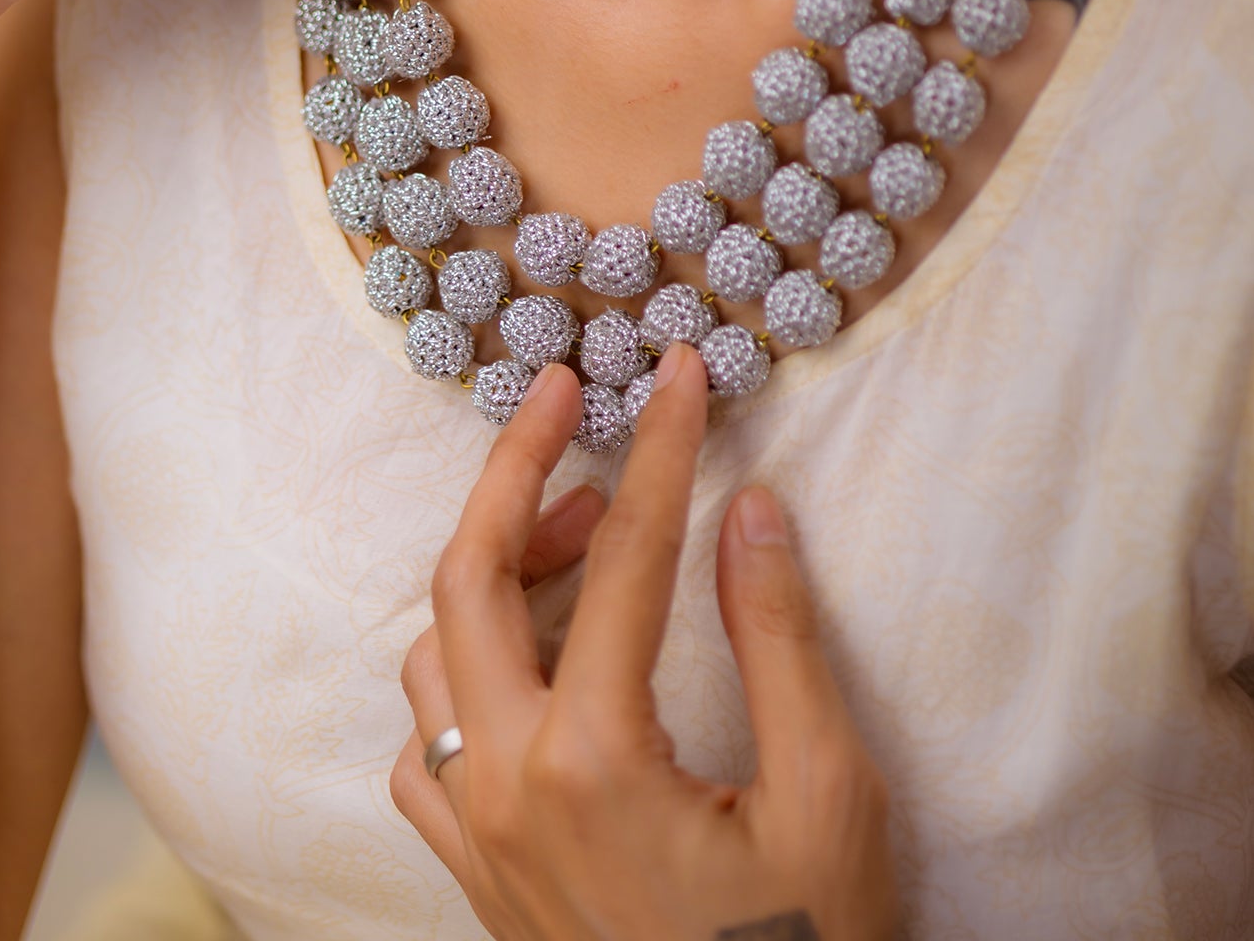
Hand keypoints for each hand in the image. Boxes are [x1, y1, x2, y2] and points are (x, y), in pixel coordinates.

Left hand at [391, 343, 897, 940]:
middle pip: (467, 578)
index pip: (625, 560)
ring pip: (433, 656)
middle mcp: (508, 785)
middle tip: (559, 396)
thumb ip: (780, 644)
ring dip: (492, 570)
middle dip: (511, 467)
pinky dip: (463, 675)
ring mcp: (479, 836)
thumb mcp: (825, 802)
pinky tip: (533, 661)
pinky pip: (427, 747)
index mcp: (593, 759)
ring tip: (580, 529)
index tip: (676, 375)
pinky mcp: (477, 878)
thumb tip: (752, 509)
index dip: (660, 452)